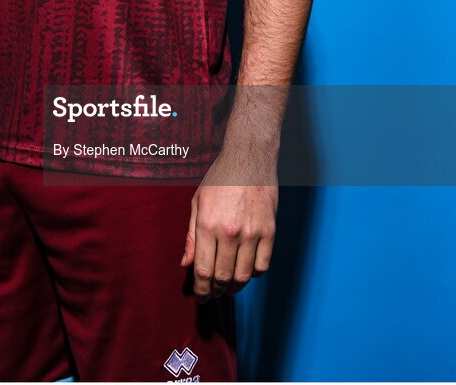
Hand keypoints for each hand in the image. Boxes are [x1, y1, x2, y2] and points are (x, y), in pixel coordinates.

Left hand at [180, 155, 277, 300]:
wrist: (249, 158)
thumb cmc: (220, 179)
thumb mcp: (197, 202)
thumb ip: (191, 236)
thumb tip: (185, 264)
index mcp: (208, 224)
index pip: (204, 270)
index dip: (202, 289)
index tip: (201, 296)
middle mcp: (230, 231)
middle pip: (223, 276)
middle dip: (216, 291)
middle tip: (213, 294)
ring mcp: (252, 232)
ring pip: (244, 275)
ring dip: (235, 287)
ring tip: (229, 288)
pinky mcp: (269, 231)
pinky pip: (263, 265)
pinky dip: (255, 274)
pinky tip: (247, 271)